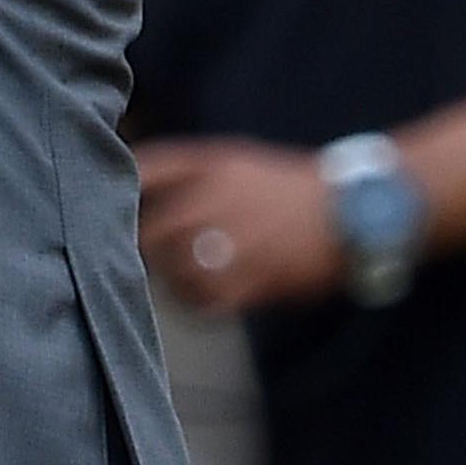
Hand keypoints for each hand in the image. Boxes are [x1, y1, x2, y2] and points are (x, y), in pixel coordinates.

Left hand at [135, 137, 343, 314]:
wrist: (352, 210)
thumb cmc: (286, 188)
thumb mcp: (236, 161)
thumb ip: (187, 172)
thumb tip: (133, 187)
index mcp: (212, 163)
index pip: (148, 168)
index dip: (123, 189)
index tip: (113, 207)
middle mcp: (217, 197)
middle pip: (152, 230)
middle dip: (145, 249)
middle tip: (150, 259)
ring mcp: (236, 238)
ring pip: (175, 270)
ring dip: (169, 280)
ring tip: (177, 282)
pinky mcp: (256, 278)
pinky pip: (206, 301)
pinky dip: (196, 304)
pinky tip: (201, 299)